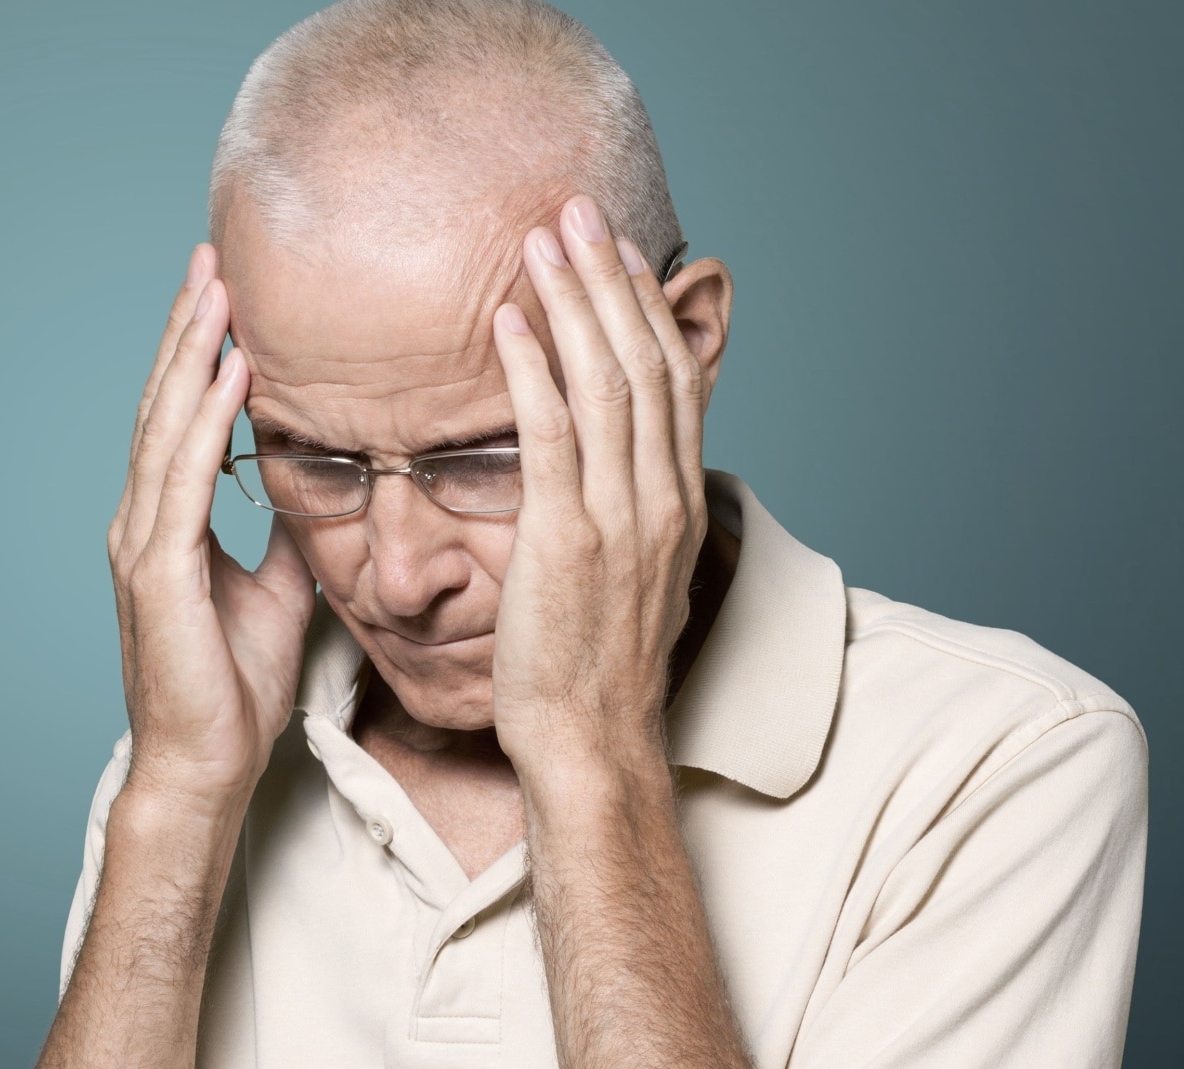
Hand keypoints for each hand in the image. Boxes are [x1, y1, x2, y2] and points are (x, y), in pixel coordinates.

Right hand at [107, 245, 315, 817]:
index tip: (224, 293)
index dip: (199, 354)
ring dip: (192, 356)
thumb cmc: (233, 691)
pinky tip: (229, 373)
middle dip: (188, 330)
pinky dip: (206, 422)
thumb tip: (322, 490)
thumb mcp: (276, 593)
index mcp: (167, 526)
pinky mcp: (159, 573)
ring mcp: (144, 545)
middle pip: (164, 406)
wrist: (205, 766)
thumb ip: (287, 536)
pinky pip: (186, 480)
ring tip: (217, 292)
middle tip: (211, 259)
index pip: (182, 421)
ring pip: (167, 429)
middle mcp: (144, 523)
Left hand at [489, 197, 710, 771]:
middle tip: (576, 210)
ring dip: (571, 303)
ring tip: (540, 240)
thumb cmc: (595, 668)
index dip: (643, 305)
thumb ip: (627, 507)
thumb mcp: (632, 574)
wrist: (592, 744)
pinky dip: (531, 370)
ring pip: (605, 383)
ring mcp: (619, 519)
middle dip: (609, 278)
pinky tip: (507, 322)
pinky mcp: (566, 542)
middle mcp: (659, 498)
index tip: (615, 249)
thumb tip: (612, 465)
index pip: (672, 376)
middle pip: (645, 360)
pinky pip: (550, 436)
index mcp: (676, 501)